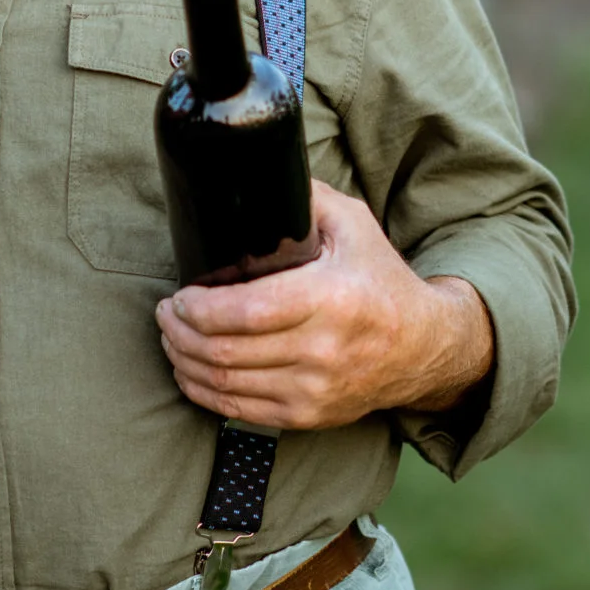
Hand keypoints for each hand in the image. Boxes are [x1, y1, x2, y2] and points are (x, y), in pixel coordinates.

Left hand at [155, 180, 493, 430]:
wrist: (423, 346)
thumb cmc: (380, 278)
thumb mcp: (353, 224)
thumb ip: (304, 198)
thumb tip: (251, 174)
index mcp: (331, 298)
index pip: (246, 312)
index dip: (198, 309)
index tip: (179, 295)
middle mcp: (324, 350)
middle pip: (226, 352)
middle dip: (180, 333)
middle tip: (166, 314)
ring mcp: (316, 389)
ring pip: (226, 384)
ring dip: (185, 362)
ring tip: (172, 339)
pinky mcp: (309, 415)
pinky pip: (240, 411)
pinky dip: (204, 392)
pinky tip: (191, 371)